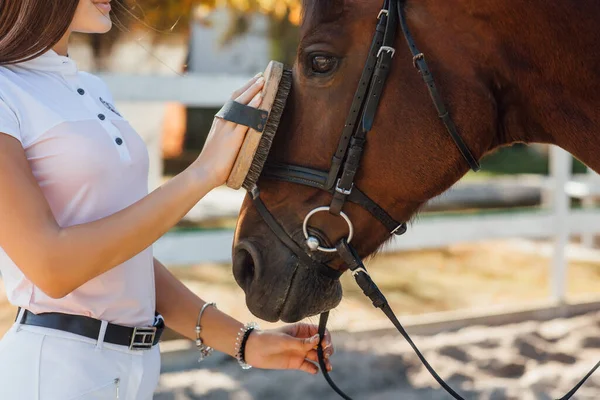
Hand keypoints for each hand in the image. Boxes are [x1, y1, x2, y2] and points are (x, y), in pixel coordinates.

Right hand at [192, 74, 264, 188]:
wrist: (203, 173)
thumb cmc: (213, 164)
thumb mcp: (222, 146)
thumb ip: (231, 138)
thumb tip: (244, 136)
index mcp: (220, 122)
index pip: (233, 101)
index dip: (244, 90)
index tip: (254, 82)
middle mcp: (223, 121)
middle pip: (237, 98)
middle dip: (250, 86)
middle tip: (261, 76)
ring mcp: (227, 128)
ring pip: (241, 104)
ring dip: (253, 91)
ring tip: (263, 81)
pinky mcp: (233, 138)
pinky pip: (245, 118)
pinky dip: (253, 107)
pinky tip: (260, 99)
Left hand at [244, 323, 334, 373]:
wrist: (253, 350)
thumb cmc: (268, 339)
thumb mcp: (285, 340)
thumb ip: (302, 342)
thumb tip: (319, 339)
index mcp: (302, 330)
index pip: (319, 331)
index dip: (325, 337)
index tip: (325, 344)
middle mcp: (303, 340)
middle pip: (321, 344)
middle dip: (327, 349)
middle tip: (327, 354)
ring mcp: (300, 352)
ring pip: (317, 356)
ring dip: (324, 361)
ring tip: (327, 367)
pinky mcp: (296, 363)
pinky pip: (308, 366)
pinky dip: (314, 369)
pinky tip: (315, 370)